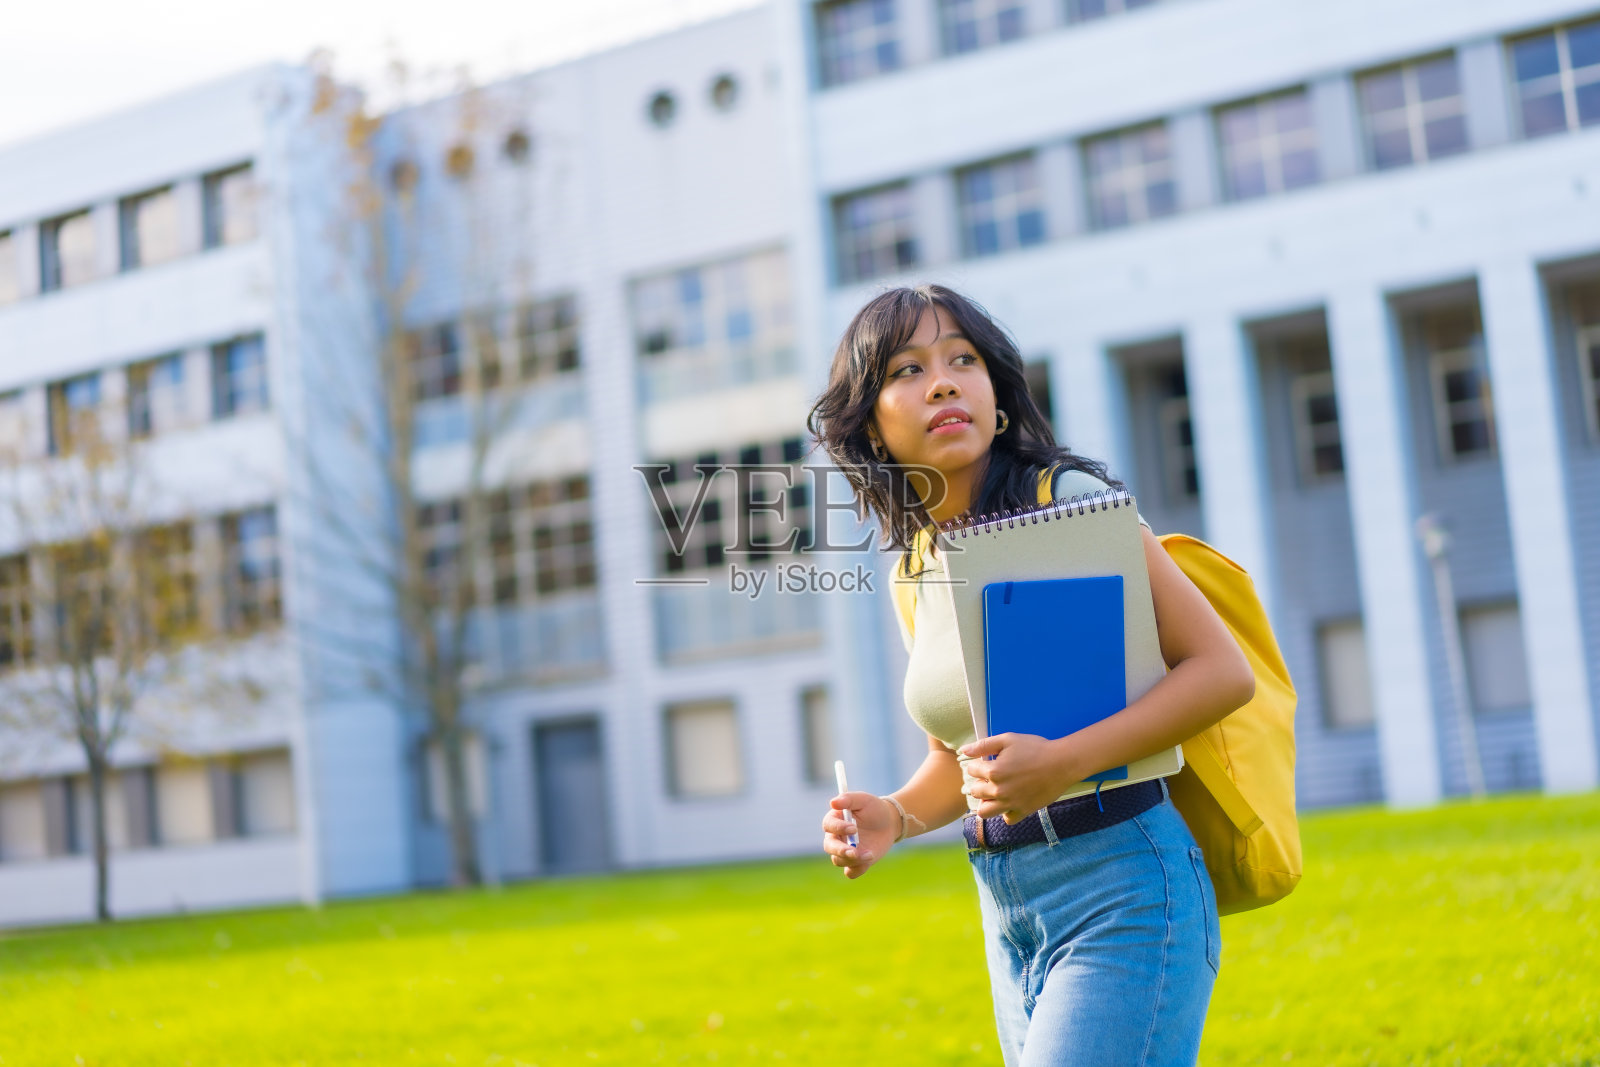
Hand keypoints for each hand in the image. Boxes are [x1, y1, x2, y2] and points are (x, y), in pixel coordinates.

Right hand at [820, 792, 896, 879]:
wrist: (889, 822)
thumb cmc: (874, 808)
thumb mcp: (863, 799)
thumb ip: (848, 799)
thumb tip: (833, 802)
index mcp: (834, 820)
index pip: (828, 826)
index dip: (838, 828)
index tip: (853, 828)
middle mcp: (836, 837)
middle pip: (829, 847)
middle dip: (840, 850)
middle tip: (854, 851)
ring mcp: (845, 851)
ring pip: (839, 860)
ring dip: (853, 859)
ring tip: (870, 854)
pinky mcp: (855, 862)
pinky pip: (850, 872)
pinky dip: (857, 869)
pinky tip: (868, 860)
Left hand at [958, 734, 1078, 823]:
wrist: (1062, 763)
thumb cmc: (1035, 748)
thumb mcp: (1008, 740)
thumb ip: (983, 745)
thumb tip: (963, 750)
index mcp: (993, 771)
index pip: (971, 771)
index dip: (977, 764)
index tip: (986, 762)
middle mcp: (998, 791)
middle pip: (975, 791)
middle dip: (980, 783)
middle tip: (991, 777)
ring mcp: (1010, 804)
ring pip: (985, 812)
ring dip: (986, 802)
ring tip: (994, 793)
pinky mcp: (1023, 812)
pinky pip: (1007, 819)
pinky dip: (1006, 812)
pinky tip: (1010, 802)